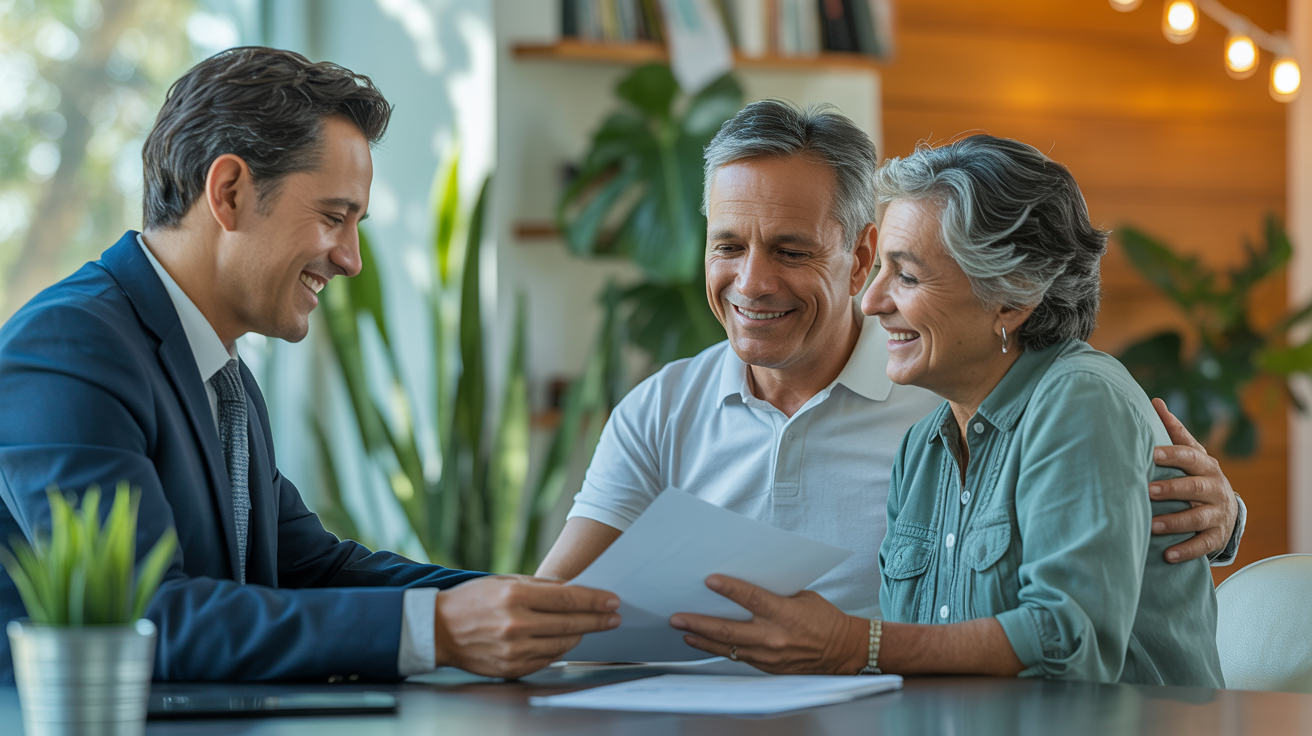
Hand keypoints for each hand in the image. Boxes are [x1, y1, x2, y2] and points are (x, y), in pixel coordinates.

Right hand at [433, 575, 620, 678]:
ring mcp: (514, 649)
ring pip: (563, 643)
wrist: (437, 630)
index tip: (612, 601)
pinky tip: (565, 640)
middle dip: (597, 619)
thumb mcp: (503, 581)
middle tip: (613, 617)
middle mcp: (516, 624)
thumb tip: (572, 590)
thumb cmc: (471, 601)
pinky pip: (548, 659)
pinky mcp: (512, 668)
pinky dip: (560, 648)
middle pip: (571, 622)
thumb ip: (539, 585)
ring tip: (588, 626)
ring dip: (580, 633)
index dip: (595, 601)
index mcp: (515, 596)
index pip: (568, 599)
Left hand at [669, 575, 865, 674]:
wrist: (842, 650)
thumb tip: (742, 583)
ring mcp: (769, 656)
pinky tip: (705, 642)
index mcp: (785, 613)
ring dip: (702, 639)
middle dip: (699, 623)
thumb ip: (772, 593)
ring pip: (728, 647)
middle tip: (678, 617)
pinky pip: (738, 657)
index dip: (729, 589)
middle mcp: (774, 637)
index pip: (751, 599)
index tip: (709, 580)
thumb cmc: (823, 619)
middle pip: (729, 630)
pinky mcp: (767, 667)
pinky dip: (720, 649)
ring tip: (683, 631)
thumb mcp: (801, 597)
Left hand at [1149, 398, 1238, 562]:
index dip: (1172, 455)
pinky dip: (1186, 550)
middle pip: (1195, 488)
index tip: (1151, 453)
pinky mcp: (1216, 536)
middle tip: (1148, 490)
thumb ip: (1174, 431)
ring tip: (1151, 526)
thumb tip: (1154, 401)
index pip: (1190, 457)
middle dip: (1172, 489)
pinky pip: (1203, 545)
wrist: (1226, 509)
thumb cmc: (1196, 474)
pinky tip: (1167, 555)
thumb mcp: (1190, 453)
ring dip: (1174, 522)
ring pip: (1198, 518)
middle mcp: (1215, 488)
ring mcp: (1217, 513)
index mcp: (1205, 465)